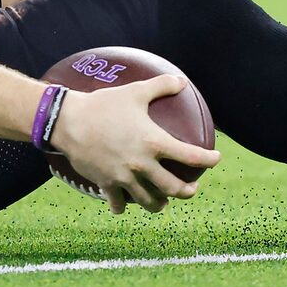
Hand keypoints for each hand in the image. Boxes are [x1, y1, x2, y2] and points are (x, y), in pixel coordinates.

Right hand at [50, 75, 217, 211]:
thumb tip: (182, 81)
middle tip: (192, 189)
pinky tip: (124, 205)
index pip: (190, 156)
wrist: (70, 122)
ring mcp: (124, 177)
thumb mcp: (136, 91)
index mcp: (153, 142)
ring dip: (158, 203)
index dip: (208, 159)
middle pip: (172, 187)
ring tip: (163, 202)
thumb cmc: (105, 104)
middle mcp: (142, 164)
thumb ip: (162, 86)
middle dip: (186, 191)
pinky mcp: (106, 184)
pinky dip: (123, 205)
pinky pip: (118, 202)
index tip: (216, 159)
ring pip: (147, 200)